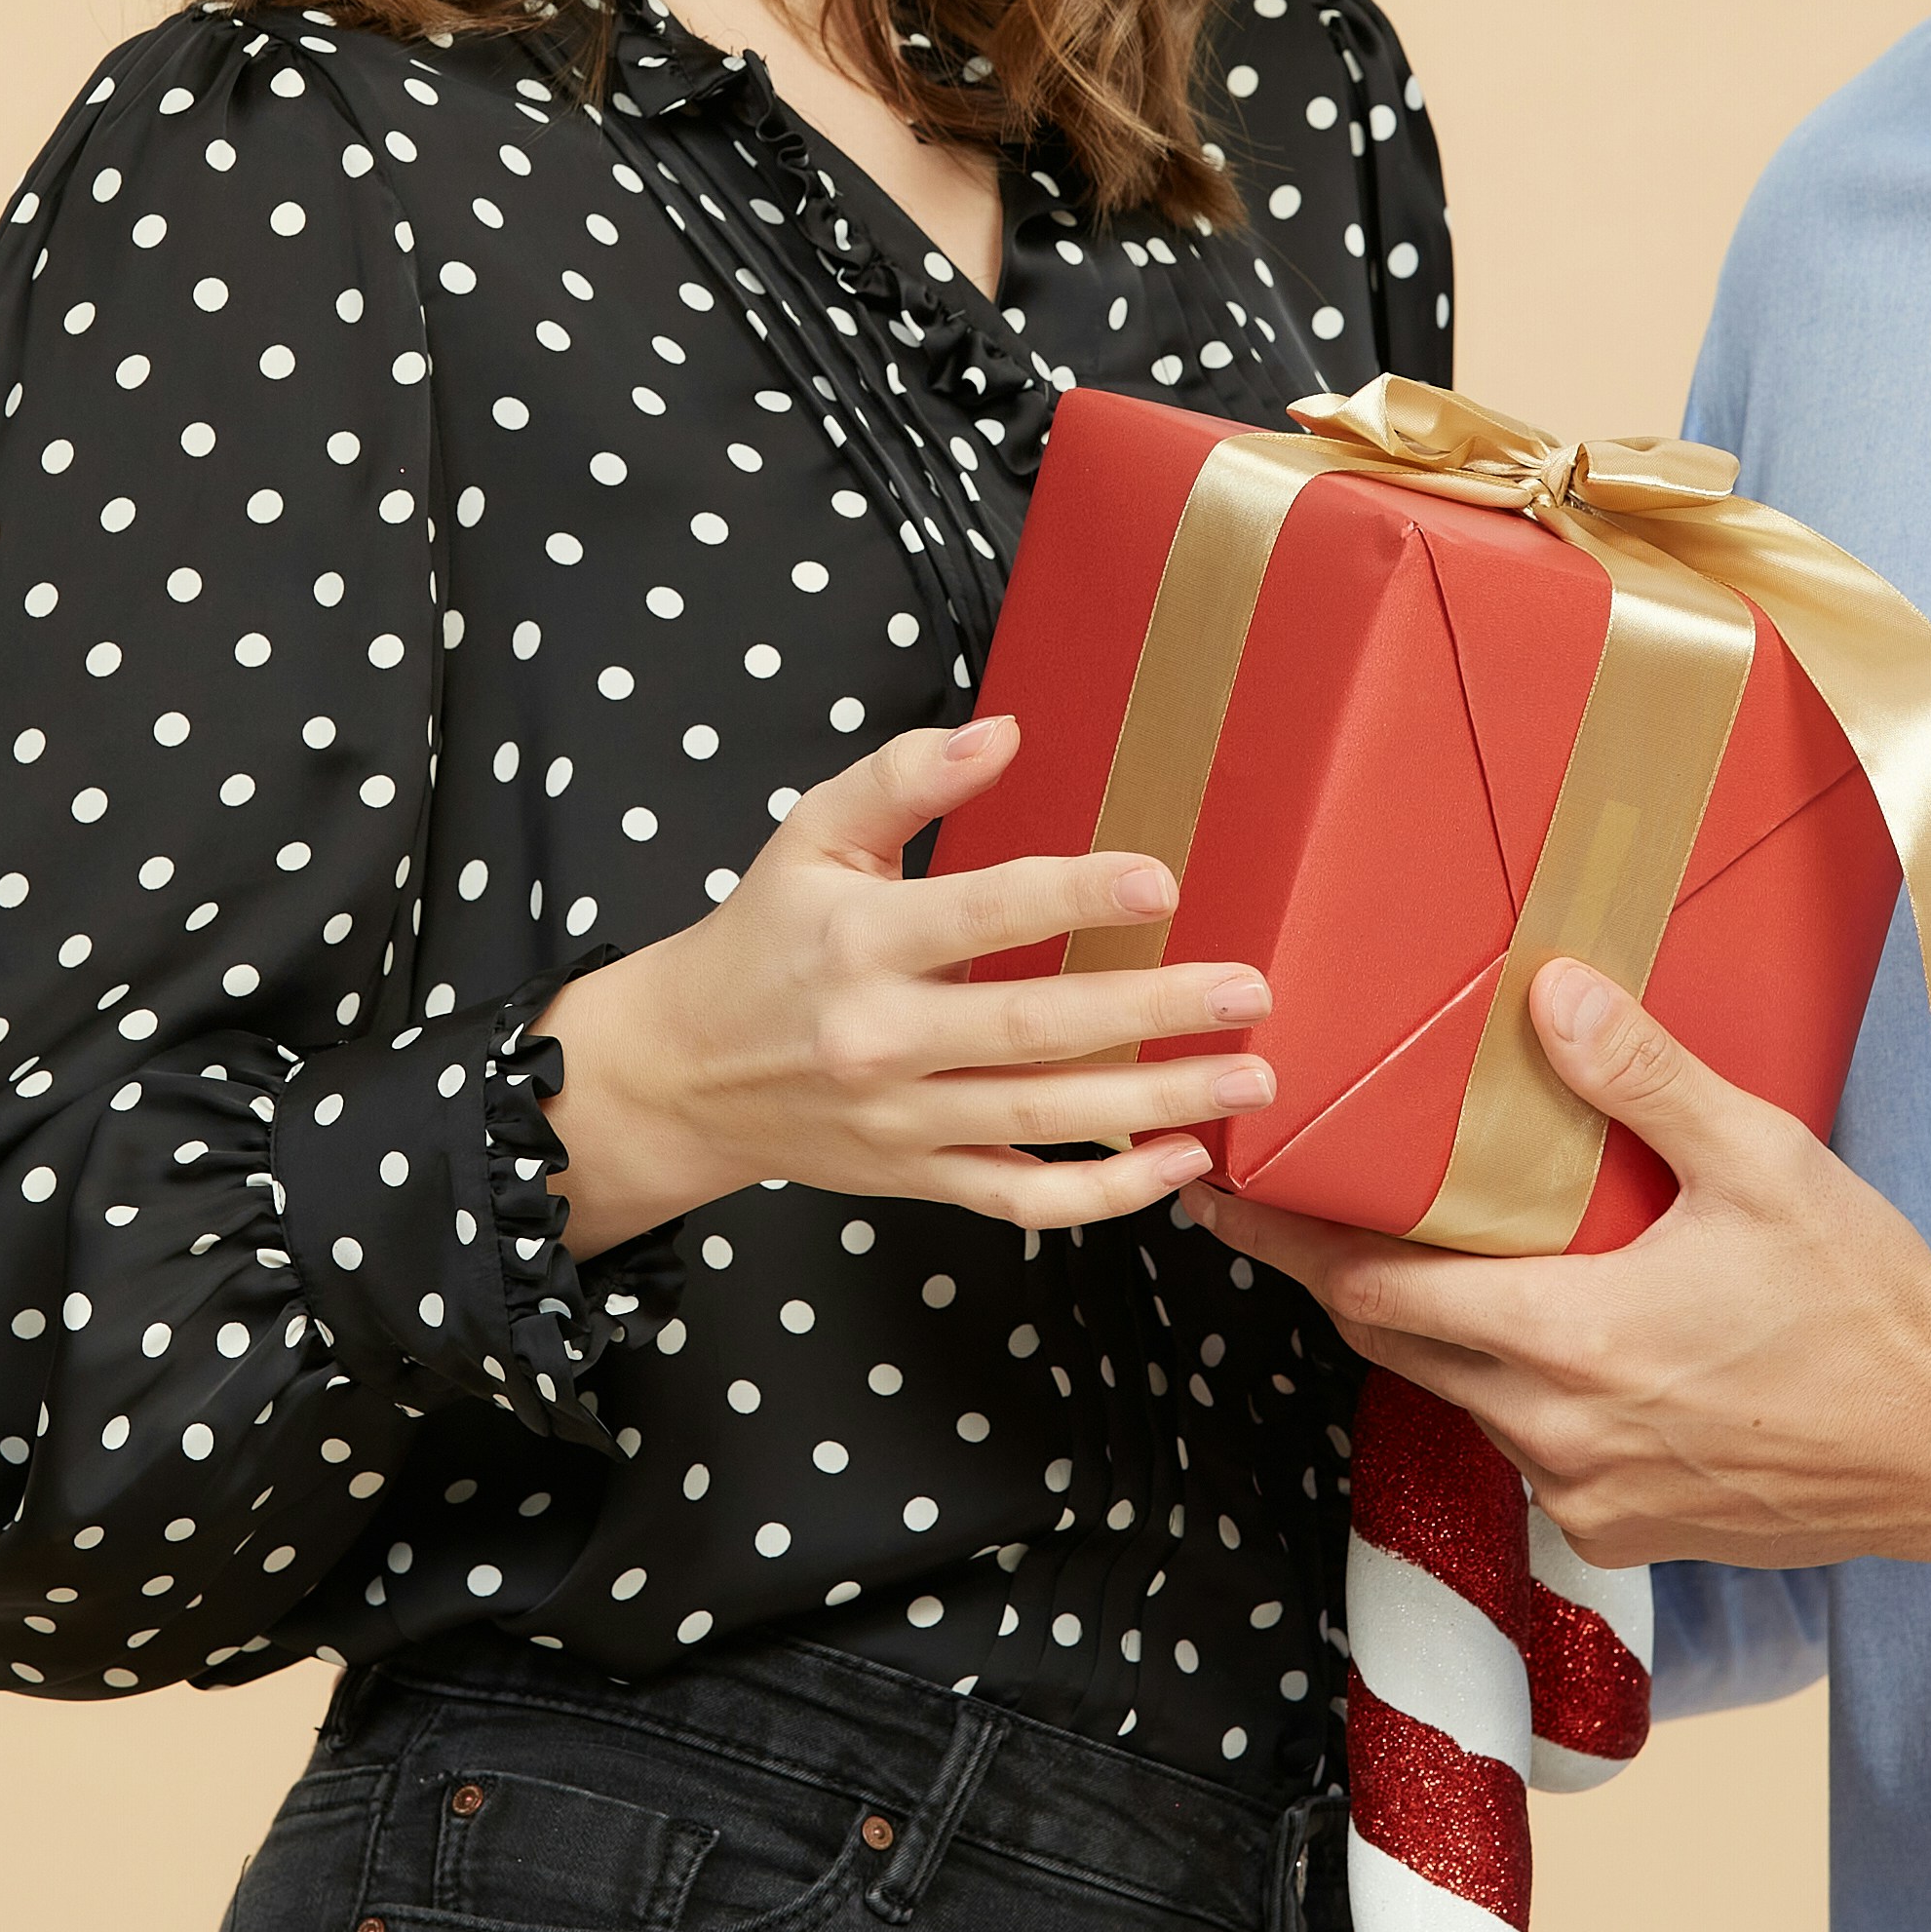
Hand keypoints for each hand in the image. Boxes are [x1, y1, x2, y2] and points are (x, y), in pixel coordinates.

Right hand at [528, 718, 1278, 1253]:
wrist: (681, 1072)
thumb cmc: (762, 941)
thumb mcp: (812, 837)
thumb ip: (903, 779)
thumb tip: (1000, 733)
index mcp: (862, 942)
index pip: (983, 914)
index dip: (1073, 895)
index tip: (1160, 880)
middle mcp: (885, 1038)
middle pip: (1036, 1028)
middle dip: (1153, 1012)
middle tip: (1247, 993)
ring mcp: (905, 1121)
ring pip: (1047, 1119)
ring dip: (1159, 1102)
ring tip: (1249, 1079)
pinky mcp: (919, 1178)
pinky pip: (1024, 1198)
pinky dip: (1106, 1192)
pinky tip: (1179, 1160)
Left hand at [1193, 959, 1930, 1575]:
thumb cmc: (1867, 1303)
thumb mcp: (1759, 1162)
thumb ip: (1642, 1078)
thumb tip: (1547, 993)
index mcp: (1570, 1344)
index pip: (1375, 1294)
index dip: (1287, 1245)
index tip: (1218, 1199)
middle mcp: (1556, 1436)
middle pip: (1396, 1348)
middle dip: (1342, 1279)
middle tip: (1296, 1207)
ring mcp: (1587, 1496)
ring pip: (1462, 1400)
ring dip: (1442, 1333)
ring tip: (1442, 1252)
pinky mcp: (1626, 1531)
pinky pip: (1531, 1450)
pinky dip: (1519, 1389)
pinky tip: (1561, 1333)